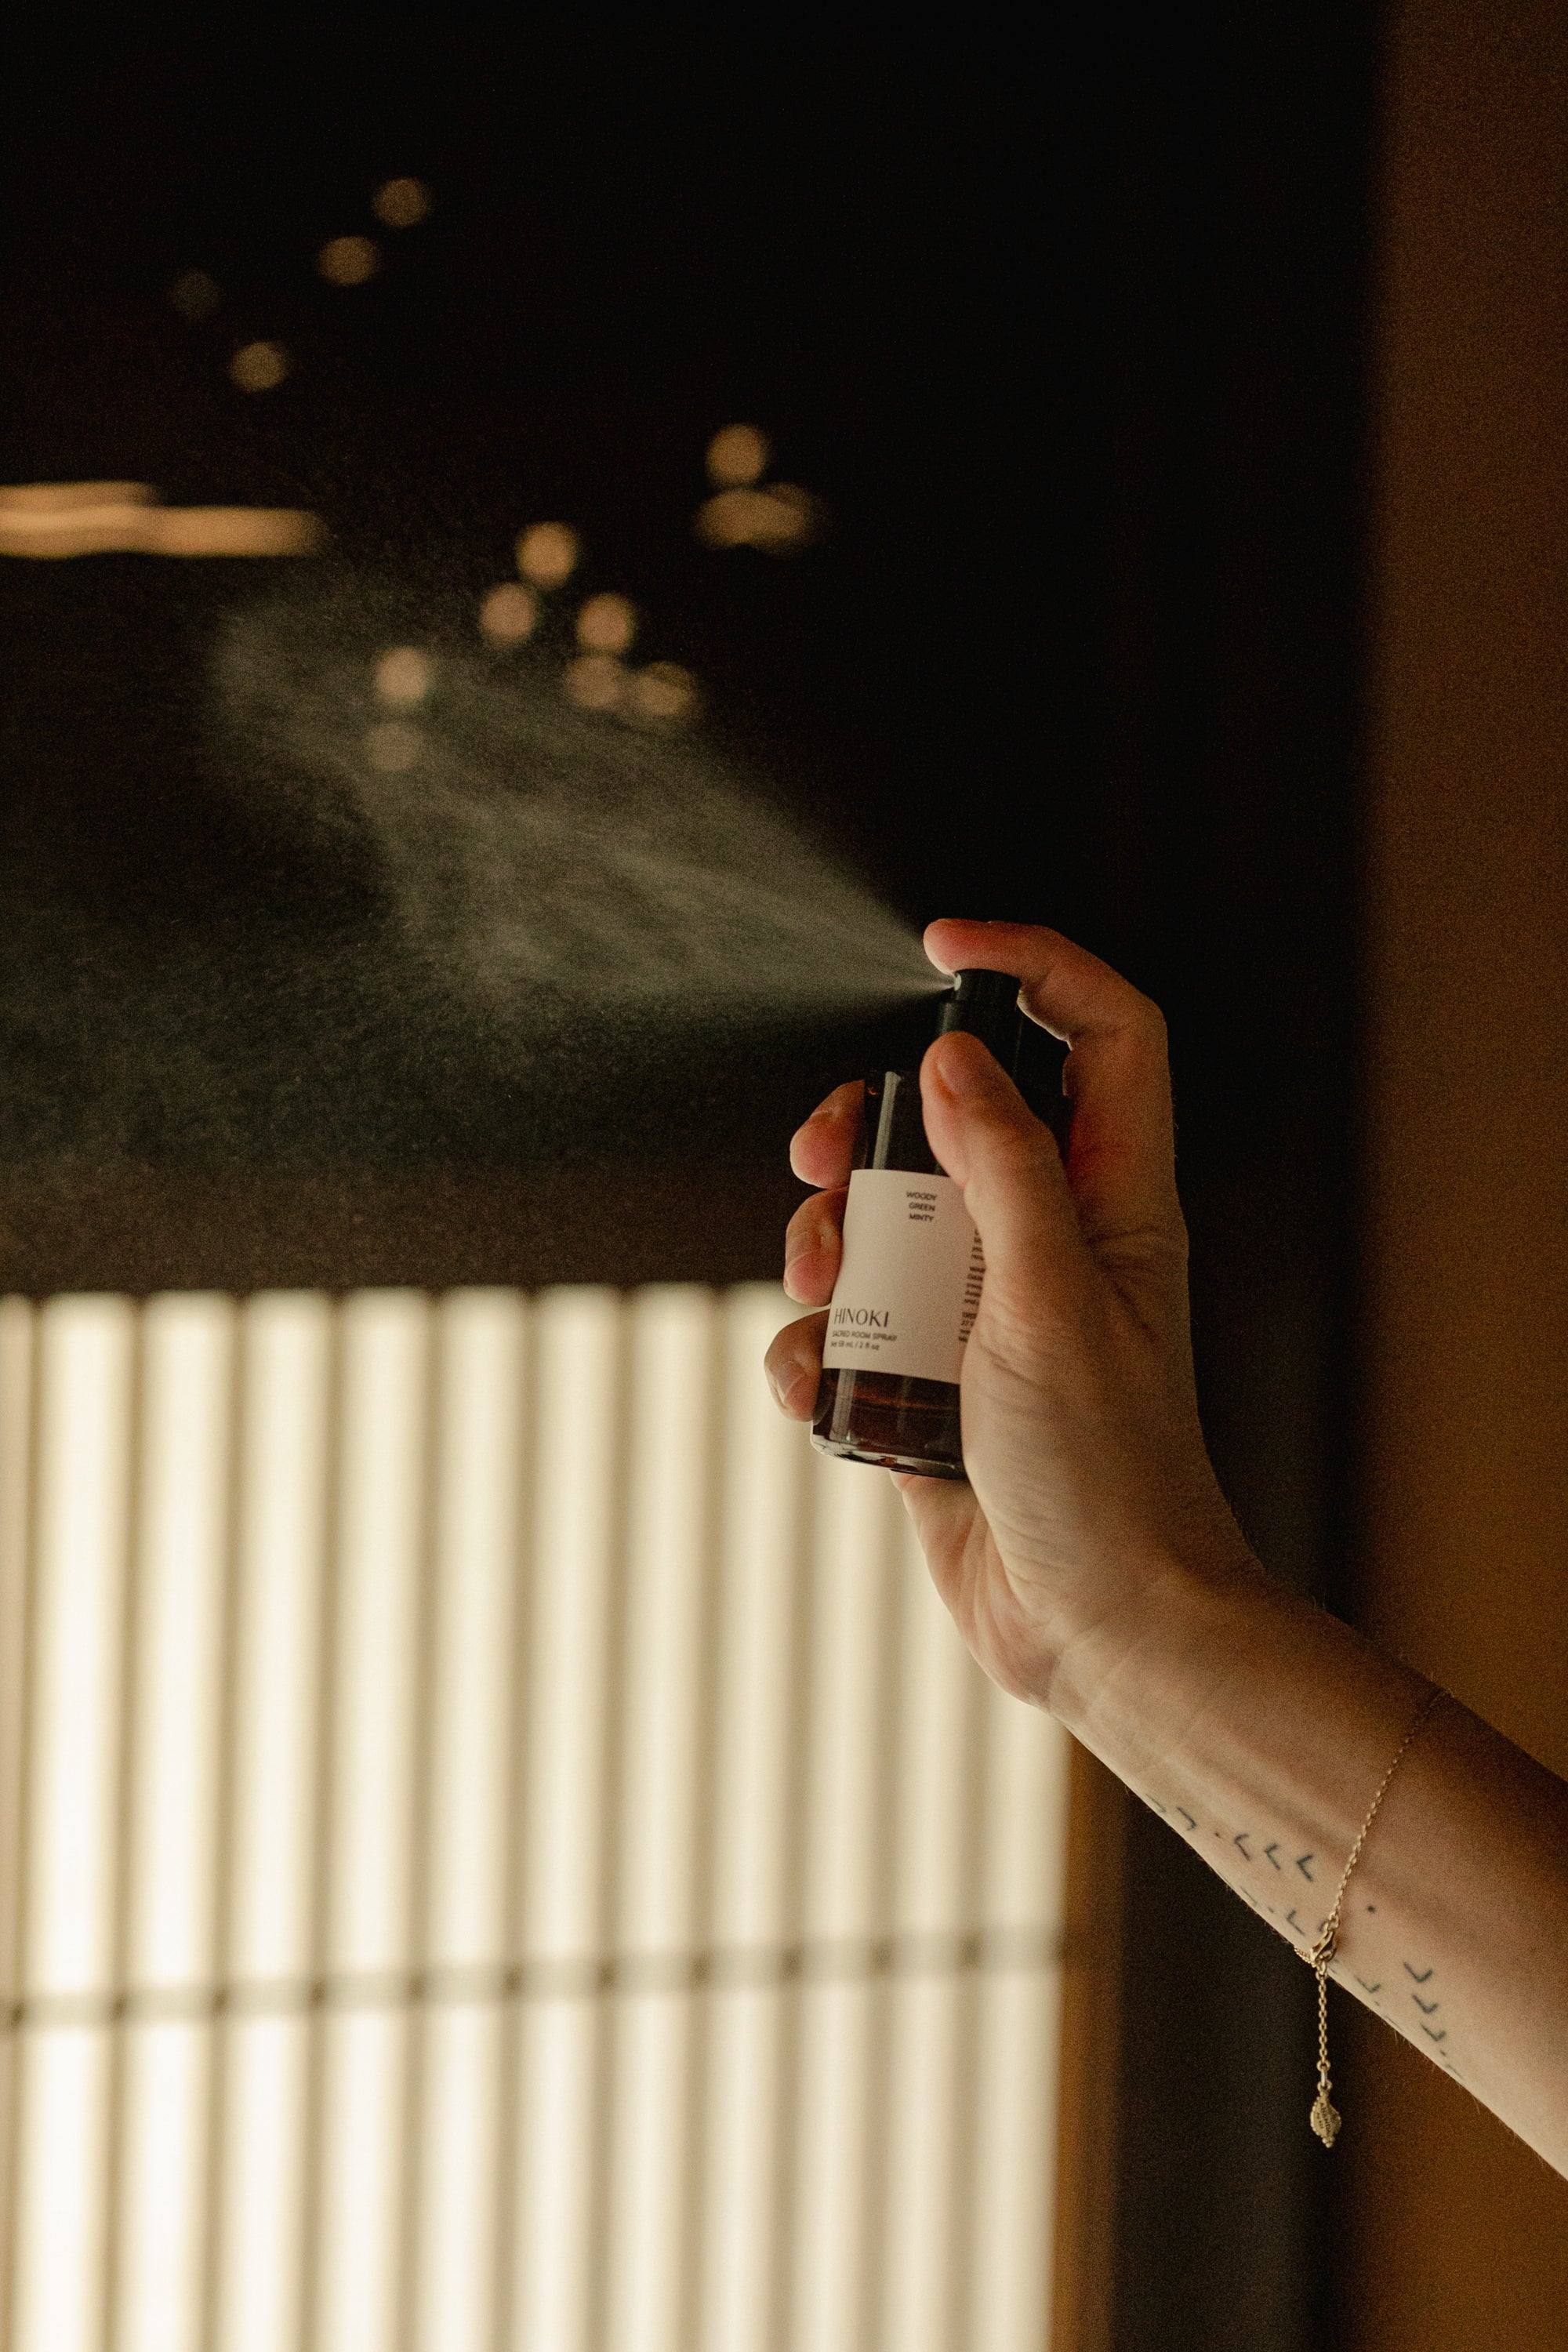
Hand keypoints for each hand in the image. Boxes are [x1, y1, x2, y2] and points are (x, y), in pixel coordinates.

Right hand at [766, 919, 1255, 1708]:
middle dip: (866, 1126)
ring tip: (827, 1298)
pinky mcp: (928, 1380)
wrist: (1094, 1626)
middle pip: (946, 1119)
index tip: (941, 943)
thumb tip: (949, 1059)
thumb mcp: (1052, 1299)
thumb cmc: (1108, 1472)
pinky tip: (822, 1388)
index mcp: (1111, 1198)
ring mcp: (982, 1310)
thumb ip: (1002, 1168)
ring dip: (828, 1247)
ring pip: (879, 1221)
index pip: (1101, 1034)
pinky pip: (848, 1327)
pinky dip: (818, 1346)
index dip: (1036, 964)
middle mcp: (1046, 1239)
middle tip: (819, 1157)